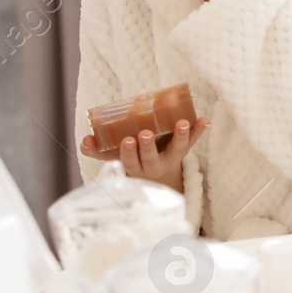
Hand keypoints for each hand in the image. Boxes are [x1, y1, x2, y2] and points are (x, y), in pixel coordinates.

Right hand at [81, 118, 209, 192]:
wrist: (155, 173)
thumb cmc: (131, 158)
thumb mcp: (113, 158)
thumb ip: (97, 150)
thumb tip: (85, 140)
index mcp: (135, 167)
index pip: (131, 161)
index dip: (129, 152)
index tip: (127, 140)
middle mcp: (154, 166)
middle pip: (151, 158)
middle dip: (148, 146)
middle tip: (146, 134)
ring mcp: (171, 158)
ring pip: (177, 150)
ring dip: (180, 136)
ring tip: (182, 123)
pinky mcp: (184, 150)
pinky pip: (193, 141)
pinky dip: (200, 130)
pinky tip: (206, 120)